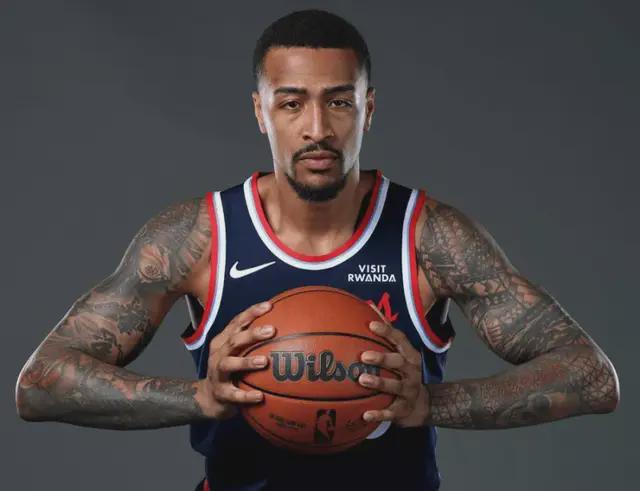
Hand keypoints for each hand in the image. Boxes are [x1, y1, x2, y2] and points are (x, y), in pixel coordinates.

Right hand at [196, 301, 275, 419]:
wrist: (208, 398)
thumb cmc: (231, 371)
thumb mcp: (239, 354)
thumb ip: (256, 343)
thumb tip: (289, 331)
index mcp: (224, 341)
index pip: (237, 322)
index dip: (252, 313)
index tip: (269, 306)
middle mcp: (219, 354)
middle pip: (234, 340)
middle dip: (252, 334)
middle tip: (272, 330)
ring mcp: (217, 373)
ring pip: (229, 364)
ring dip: (246, 362)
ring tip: (264, 361)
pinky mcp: (220, 393)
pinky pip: (233, 394)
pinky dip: (246, 395)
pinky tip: (260, 397)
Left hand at [358, 320, 429, 427]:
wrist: (424, 405)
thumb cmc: (404, 373)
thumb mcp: (400, 353)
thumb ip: (386, 333)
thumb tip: (368, 305)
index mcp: (409, 356)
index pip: (400, 340)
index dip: (387, 331)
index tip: (371, 324)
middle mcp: (411, 372)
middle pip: (398, 362)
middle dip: (382, 358)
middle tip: (364, 356)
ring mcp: (409, 391)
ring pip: (395, 386)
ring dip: (379, 383)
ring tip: (362, 380)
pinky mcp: (403, 409)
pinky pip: (391, 412)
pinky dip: (379, 414)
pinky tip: (365, 414)